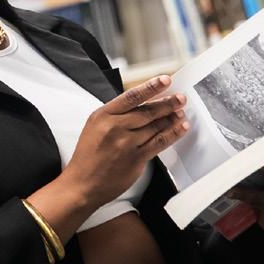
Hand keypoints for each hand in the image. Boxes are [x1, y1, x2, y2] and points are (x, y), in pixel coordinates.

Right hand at [62, 75, 189, 207]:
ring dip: (172, 117)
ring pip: (156, 126)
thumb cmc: (88, 156)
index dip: (151, 87)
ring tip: (181, 111)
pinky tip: (181, 127)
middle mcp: (115, 127)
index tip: (165, 80)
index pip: (131, 96)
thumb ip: (115, 115)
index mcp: (103, 115)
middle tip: (180, 97)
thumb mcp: (94, 127)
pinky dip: (173, 134)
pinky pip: (160, 142)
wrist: (82, 184)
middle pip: (148, 111)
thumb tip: (141, 105)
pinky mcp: (136, 158)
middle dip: (167, 103)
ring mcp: (127, 143)